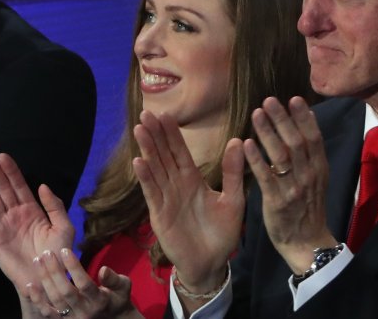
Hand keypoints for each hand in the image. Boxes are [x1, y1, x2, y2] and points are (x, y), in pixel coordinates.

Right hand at [0, 150, 74, 291]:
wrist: (47, 280)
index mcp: (32, 211)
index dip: (11, 171)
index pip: (19, 186)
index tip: (3, 155)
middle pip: (2, 188)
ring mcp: (4, 225)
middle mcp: (16, 215)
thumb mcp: (64, 228)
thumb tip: (42, 186)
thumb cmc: (58, 256)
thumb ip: (55, 206)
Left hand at [26, 249, 141, 318]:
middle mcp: (85, 311)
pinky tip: (29, 285)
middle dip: (54, 271)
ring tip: (37, 261)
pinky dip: (37, 300)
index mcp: (100, 301)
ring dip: (44, 280)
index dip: (74, 267)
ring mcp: (73, 318)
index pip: (84, 284)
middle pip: (66, 292)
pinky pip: (47, 313)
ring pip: (55, 301)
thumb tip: (103, 270)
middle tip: (46, 253)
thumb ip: (114, 278)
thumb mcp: (123, 287)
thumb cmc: (117, 299)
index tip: (64, 250)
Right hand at [132, 110, 243, 300]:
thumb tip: (238, 140)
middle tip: (146, 113)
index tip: (165, 113)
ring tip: (140, 129)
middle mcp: (176, 185)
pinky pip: (152, 192)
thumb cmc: (221, 233)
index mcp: (192, 180)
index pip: (179, 152)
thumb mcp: (234, 200)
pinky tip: (138, 162)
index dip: (172, 133)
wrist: (211, 264)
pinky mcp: (159, 214)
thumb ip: (233, 172)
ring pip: (155, 169)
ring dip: (147, 150)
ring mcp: (166, 199)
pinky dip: (145, 178)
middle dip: (155, 135)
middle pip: (163, 155)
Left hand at [245, 96, 336, 272]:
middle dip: (283, 119)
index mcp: (319, 169)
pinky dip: (257, 159)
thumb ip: (310, 153)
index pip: (314, 139)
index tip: (294, 98)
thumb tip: (305, 120)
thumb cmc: (307, 206)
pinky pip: (266, 177)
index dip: (304, 118)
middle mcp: (309, 176)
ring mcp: (293, 189)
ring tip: (256, 113)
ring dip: (268, 133)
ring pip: (282, 156)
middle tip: (269, 99)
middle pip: (296, 142)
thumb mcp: (315, 178)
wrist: (306, 242)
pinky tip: (247, 143)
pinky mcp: (277, 201)